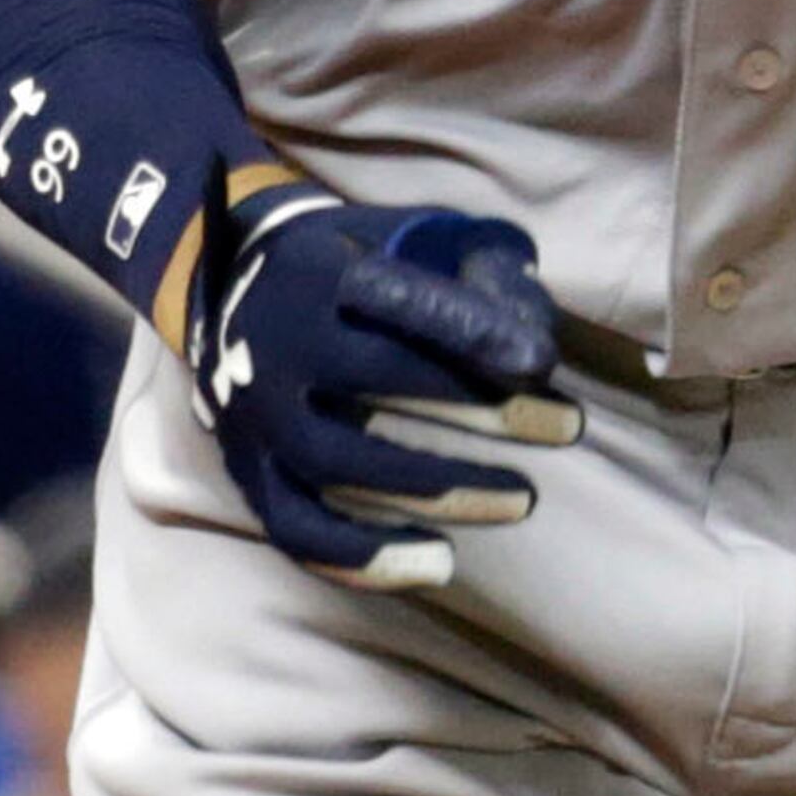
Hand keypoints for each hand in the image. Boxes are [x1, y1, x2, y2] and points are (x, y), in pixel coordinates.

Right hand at [189, 167, 581, 591]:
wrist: (228, 288)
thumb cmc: (354, 264)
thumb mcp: (406, 233)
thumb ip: (478, 262)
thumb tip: (536, 326)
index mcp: (321, 273)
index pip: (397, 298)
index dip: (469, 328)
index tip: (540, 360)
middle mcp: (278, 341)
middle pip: (379, 379)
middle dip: (482, 409)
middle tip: (567, 426)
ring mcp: (256, 412)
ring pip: (340, 463)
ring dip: (439, 488)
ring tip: (523, 497)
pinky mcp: (247, 470)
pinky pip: (297, 528)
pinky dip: (363, 556)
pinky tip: (438, 562)